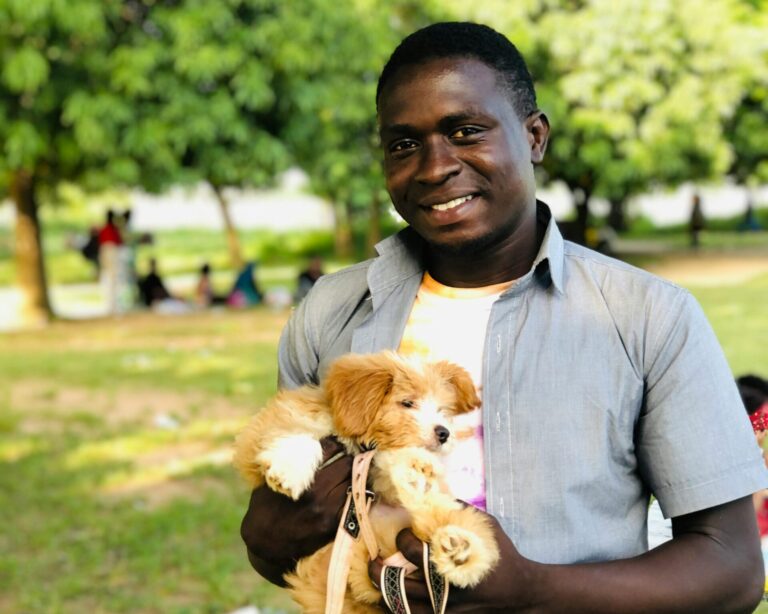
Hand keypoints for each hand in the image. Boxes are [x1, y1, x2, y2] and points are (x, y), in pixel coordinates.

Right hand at [241, 437, 352, 584]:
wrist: (265, 544)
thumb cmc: (266, 507)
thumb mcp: (274, 478)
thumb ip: (292, 462)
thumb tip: (311, 443)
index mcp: (302, 478)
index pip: (331, 449)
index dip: (335, 443)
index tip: (336, 443)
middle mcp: (318, 494)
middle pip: (346, 464)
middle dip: (346, 457)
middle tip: (345, 456)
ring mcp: (329, 511)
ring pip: (354, 482)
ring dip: (353, 475)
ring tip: (350, 471)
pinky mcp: (335, 525)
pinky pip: (353, 502)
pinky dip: (354, 493)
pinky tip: (349, 489)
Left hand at [369, 513, 535, 612]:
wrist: (519, 592)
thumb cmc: (502, 557)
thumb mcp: (486, 526)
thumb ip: (461, 511)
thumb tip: (438, 496)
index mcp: (450, 562)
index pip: (412, 551)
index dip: (402, 539)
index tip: (404, 532)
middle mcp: (443, 589)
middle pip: (398, 583)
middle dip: (379, 570)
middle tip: (374, 560)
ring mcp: (444, 609)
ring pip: (401, 605)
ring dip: (384, 591)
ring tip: (377, 579)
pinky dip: (400, 608)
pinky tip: (392, 598)